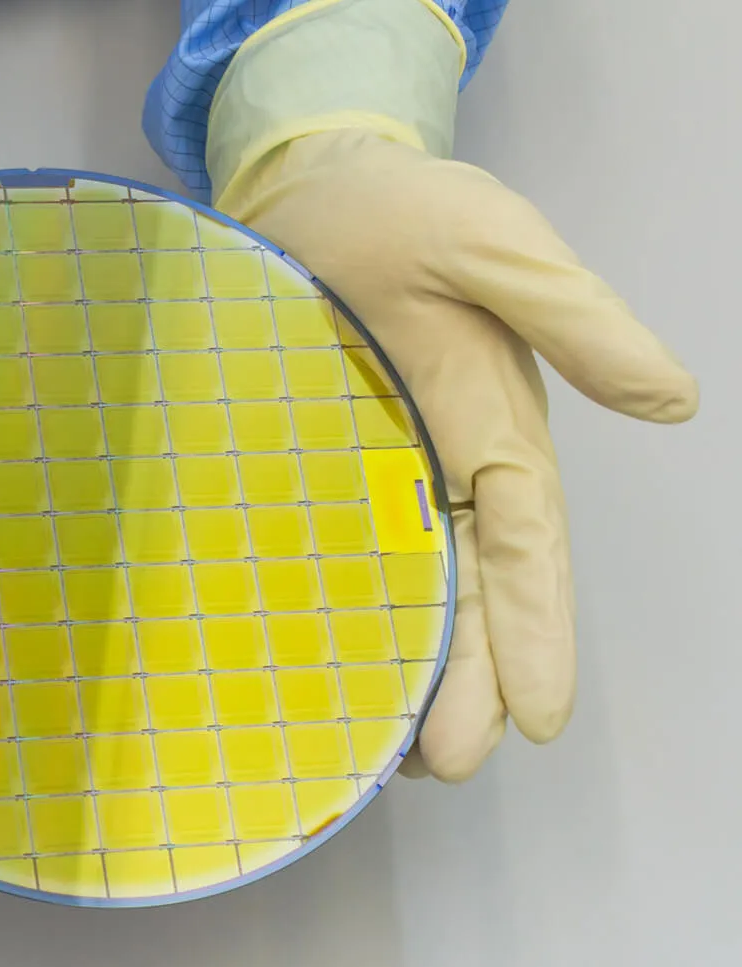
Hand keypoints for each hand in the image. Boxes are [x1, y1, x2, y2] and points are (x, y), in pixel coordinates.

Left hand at [220, 130, 698, 780]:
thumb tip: (670, 400)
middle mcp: (444, 466)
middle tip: (447, 768)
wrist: (305, 188)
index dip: (530, 631)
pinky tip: (340, 681)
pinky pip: (342, 559)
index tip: (538, 717)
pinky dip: (349, 620)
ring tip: (401, 761)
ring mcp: (380, 474)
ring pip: (412, 592)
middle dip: (469, 681)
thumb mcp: (493, 245)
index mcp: (494, 425)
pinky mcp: (319, 471)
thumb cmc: (401, 211)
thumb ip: (573, 319)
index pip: (522, 545)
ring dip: (416, 673)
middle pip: (469, 592)